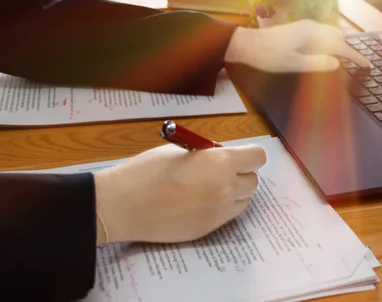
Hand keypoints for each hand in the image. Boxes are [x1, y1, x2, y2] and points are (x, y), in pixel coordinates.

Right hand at [93, 144, 265, 244]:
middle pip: (253, 181)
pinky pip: (227, 215)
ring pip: (243, 201)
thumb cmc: (147, 170)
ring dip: (233, 192)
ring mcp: (219, 212)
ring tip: (208, 188)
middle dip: (240, 174)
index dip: (247, 155)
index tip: (235, 155)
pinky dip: (220, 207)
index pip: (258, 157)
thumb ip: (208, 155)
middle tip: (218, 171)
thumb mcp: (181, 150)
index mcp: (220, 163)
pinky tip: (198, 203)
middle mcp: (226, 188)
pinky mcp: (208, 229)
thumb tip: (220, 159)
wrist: (123, 205)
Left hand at [224, 19, 369, 71]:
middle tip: (360, 63)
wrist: (247, 44)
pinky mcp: (299, 28)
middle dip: (351, 49)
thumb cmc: (268, 56)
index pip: (340, 46)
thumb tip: (337, 63)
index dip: (355, 57)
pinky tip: (328, 50)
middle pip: (339, 36)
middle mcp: (312, 26)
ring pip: (331, 33)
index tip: (367, 66)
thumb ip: (316, 63)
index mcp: (312, 34)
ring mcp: (305, 26)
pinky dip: (331, 41)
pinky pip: (323, 33)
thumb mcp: (293, 64)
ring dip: (341, 44)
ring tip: (348, 57)